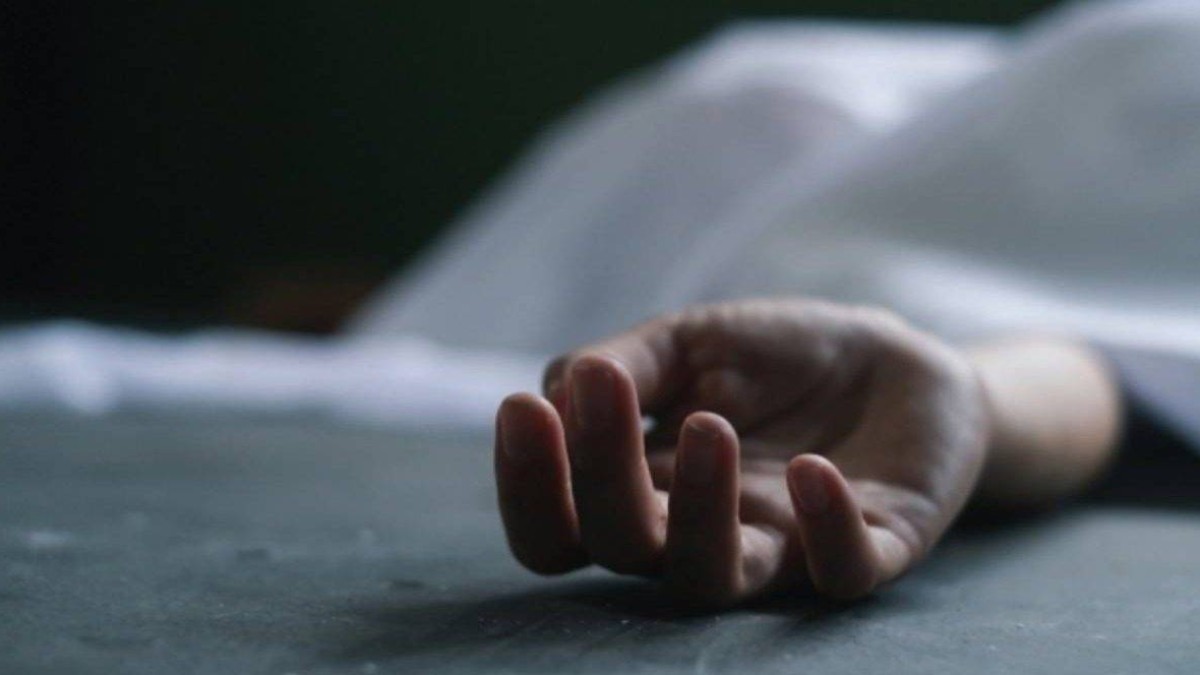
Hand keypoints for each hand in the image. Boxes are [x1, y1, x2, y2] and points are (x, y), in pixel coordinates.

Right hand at [494, 299, 988, 604]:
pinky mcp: (871, 547)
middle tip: (602, 388)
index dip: (528, 488)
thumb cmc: (776, 359)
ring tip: (706, 425)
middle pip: (622, 550)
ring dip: (697, 511)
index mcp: (644, 489)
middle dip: (598, 475)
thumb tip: (559, 390)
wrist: (893, 361)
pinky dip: (826, 530)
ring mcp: (782, 548)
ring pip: (713, 578)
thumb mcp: (691, 340)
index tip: (525, 409)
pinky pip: (843, 572)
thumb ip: (626, 363)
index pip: (560, 529)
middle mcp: (699, 533)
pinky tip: (812, 468)